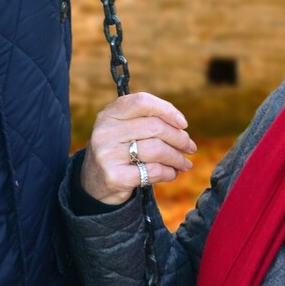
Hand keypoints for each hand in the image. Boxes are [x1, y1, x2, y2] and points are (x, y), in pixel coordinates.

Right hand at [79, 92, 196, 204]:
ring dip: (177, 158)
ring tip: (185, 163)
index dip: (167, 110)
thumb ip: (146, 121)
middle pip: (154, 127)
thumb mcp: (123, 129)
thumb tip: (182, 126)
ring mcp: (108, 154)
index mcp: (109, 114)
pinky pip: (153, 171)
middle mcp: (105, 131)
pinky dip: (168, 173)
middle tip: (190, 147)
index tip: (183, 124)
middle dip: (179, 138)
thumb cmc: (118, 151)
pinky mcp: (114, 177)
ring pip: (157, 150)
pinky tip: (172, 173)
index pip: (142, 102)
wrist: (93, 183)